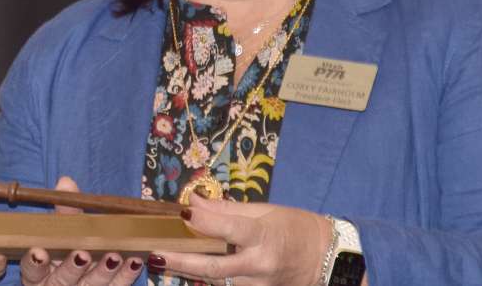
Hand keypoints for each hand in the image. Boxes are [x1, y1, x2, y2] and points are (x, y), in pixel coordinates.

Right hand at [19, 177, 143, 285]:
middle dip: (72, 268)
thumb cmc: (62, 252)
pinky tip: (135, 260)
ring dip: (102, 272)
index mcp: (38, 273)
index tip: (39, 251)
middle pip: (62, 280)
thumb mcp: (60, 233)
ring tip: (113, 256)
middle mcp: (56, 285)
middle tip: (82, 254)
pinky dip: (126, 274)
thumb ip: (63, 211)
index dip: (34, 263)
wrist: (79, 279)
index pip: (32, 270)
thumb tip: (65, 182)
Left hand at [150, 194, 330, 285]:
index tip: (182, 214)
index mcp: (264, 237)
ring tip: (161, 261)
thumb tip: (193, 202)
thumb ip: (226, 210)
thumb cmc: (295, 228)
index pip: (231, 229)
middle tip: (155, 254)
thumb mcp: (265, 210)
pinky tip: (189, 272)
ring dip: (189, 273)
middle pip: (215, 267)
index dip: (206, 222)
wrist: (326, 260)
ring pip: (218, 282)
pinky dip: (208, 280)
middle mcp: (260, 266)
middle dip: (182, 262)